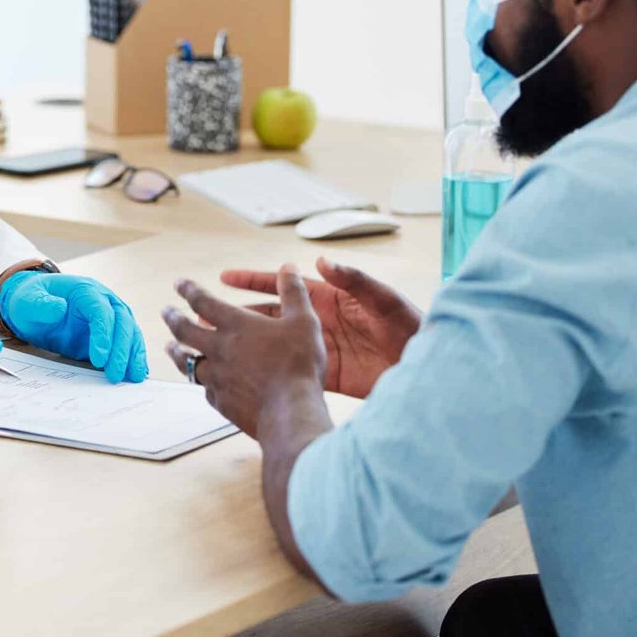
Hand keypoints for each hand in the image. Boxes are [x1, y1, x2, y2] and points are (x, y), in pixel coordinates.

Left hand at [0, 271, 148, 382]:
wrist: (33, 305)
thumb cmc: (31, 300)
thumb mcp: (27, 300)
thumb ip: (41, 304)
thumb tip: (59, 308)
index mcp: (85, 290)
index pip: (101, 311)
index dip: (103, 334)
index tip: (99, 359)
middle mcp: (103, 301)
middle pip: (122, 322)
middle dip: (122, 350)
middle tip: (116, 375)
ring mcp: (109, 317)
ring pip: (130, 333)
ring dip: (133, 355)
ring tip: (134, 377)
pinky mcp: (109, 334)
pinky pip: (126, 344)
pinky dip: (132, 357)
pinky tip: (136, 373)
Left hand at [161, 264, 329, 438]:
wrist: (290, 412)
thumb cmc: (298, 365)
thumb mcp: (304, 321)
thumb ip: (294, 293)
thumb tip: (288, 269)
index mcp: (236, 326)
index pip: (203, 302)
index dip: (189, 290)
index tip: (178, 284)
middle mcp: (219, 350)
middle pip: (185, 331)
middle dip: (173, 318)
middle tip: (165, 312)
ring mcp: (216, 378)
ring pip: (187, 362)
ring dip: (176, 352)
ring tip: (170, 347)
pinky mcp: (221, 402)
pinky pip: (205, 389)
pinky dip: (201, 382)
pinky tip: (202, 383)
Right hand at [220, 258, 420, 398]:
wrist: (430, 369)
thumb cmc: (412, 328)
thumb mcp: (384, 301)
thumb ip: (355, 281)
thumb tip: (322, 262)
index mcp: (330, 298)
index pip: (284, 286)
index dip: (254, 281)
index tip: (225, 277)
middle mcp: (320, 322)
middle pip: (271, 315)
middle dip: (239, 313)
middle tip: (206, 312)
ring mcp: (320, 348)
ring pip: (274, 343)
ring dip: (248, 342)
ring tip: (218, 344)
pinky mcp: (325, 374)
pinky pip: (290, 368)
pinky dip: (267, 369)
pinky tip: (246, 373)